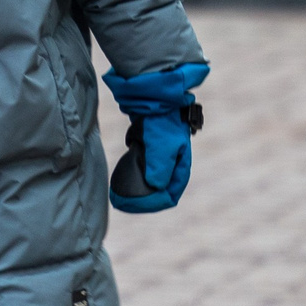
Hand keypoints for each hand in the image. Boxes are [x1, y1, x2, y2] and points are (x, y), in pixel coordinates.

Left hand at [103, 62, 208, 213]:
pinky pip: (146, 167)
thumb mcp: (161, 147)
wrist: (154, 99)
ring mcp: (163, 154)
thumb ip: (159, 168)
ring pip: (153, 178)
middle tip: (126, 204)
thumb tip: (156, 187)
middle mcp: (174, 162)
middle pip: (162, 188)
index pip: (171, 193)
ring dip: (142, 188)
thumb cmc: (160, 123)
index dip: (155, 203)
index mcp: (181, 164)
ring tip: (123, 195)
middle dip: (147, 198)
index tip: (135, 207)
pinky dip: (137, 175)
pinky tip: (125, 177)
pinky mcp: (152, 147)